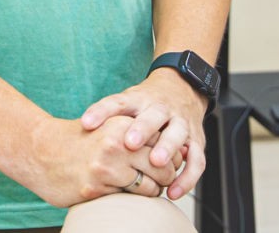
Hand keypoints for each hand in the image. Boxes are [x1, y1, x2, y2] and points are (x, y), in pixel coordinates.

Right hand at [18, 115, 182, 207]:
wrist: (42, 152)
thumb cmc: (80, 141)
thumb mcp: (108, 127)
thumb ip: (136, 134)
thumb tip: (172, 148)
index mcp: (121, 124)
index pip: (163, 143)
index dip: (169, 155)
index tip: (165, 161)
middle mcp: (116, 144)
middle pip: (162, 165)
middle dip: (166, 175)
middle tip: (160, 179)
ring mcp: (105, 168)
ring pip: (150, 186)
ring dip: (152, 190)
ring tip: (145, 187)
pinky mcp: (95, 189)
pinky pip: (129, 199)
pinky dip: (133, 199)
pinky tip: (124, 192)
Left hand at [79, 69, 207, 199]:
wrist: (181, 87)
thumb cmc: (145, 103)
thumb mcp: (127, 102)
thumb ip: (108, 116)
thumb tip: (81, 132)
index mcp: (140, 99)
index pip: (118, 102)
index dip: (102, 112)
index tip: (86, 123)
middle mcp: (162, 108)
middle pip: (154, 115)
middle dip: (143, 128)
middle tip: (129, 143)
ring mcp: (181, 122)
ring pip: (177, 133)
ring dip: (168, 148)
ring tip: (156, 163)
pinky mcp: (197, 139)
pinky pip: (196, 160)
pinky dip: (187, 176)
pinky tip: (173, 191)